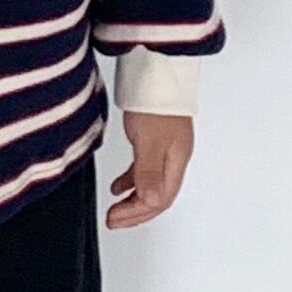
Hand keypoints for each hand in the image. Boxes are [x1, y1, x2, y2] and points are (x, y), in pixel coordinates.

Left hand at [105, 110, 192, 228]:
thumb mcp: (149, 140)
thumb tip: (153, 202)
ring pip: (150, 185)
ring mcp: (165, 149)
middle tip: (114, 220)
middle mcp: (174, 157)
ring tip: (115, 209)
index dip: (138, 213)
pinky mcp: (154, 139)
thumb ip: (149, 172)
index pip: (161, 199)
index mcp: (177, 160)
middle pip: (158, 196)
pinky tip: (119, 186)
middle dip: (136, 212)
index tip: (116, 218)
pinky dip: (131, 182)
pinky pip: (144, 170)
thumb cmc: (155, 101)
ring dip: (133, 200)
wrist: (155, 71)